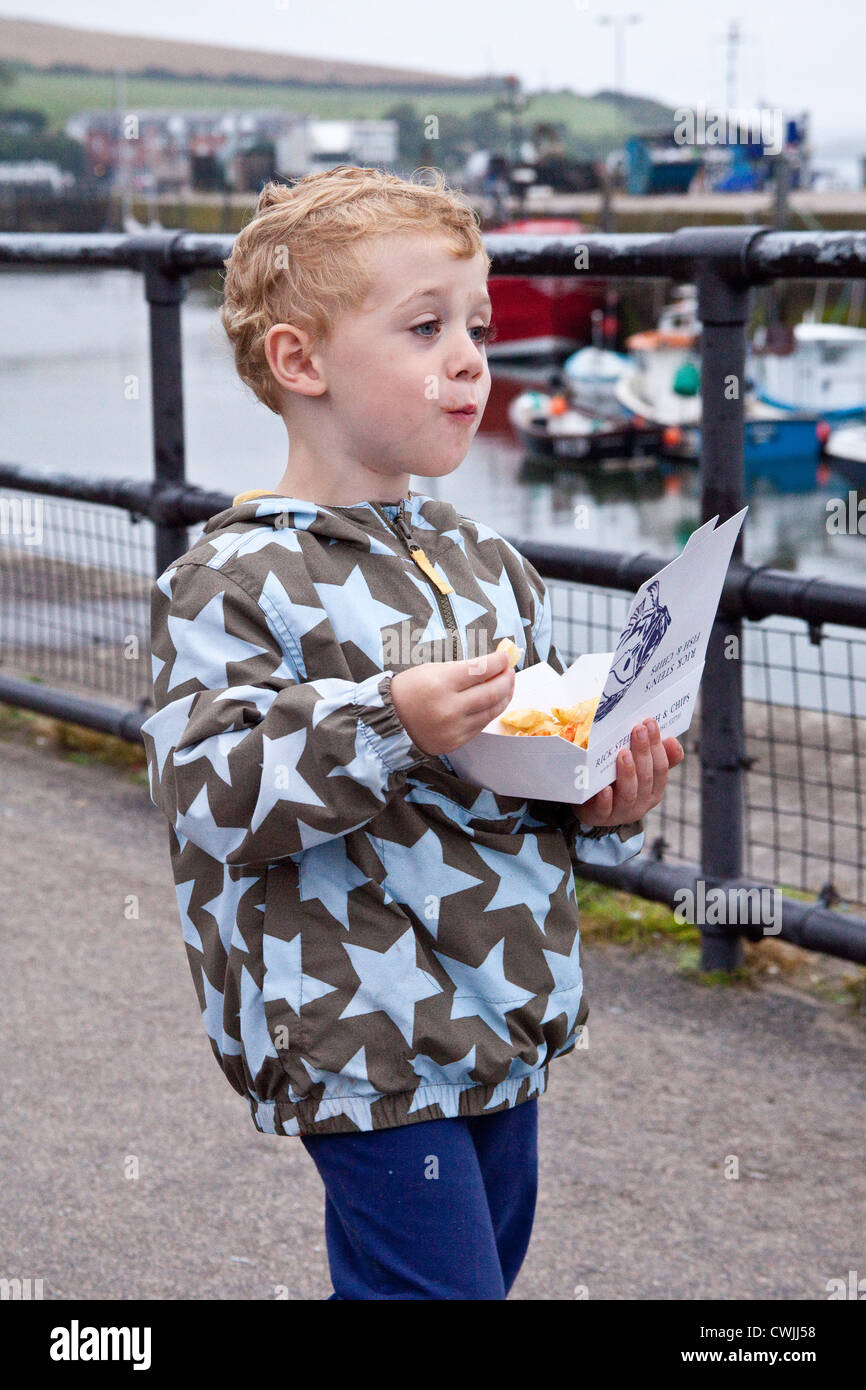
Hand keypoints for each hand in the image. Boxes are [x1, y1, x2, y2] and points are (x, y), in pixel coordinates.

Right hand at [390, 647, 514, 756]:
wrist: (389, 721)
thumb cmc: (410, 689)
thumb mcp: (432, 670)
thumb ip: (464, 669)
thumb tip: (493, 665)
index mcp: (441, 683)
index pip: (480, 670)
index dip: (498, 662)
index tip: (505, 656)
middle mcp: (449, 708)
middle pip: (491, 692)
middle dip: (506, 678)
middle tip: (510, 670)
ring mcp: (454, 728)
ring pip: (491, 711)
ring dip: (504, 696)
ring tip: (507, 685)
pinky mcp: (455, 742)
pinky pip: (481, 725)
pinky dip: (491, 711)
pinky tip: (493, 702)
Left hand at [573, 717, 683, 827]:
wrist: (589, 808)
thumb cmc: (616, 782)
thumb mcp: (637, 770)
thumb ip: (655, 757)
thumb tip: (672, 740)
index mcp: (654, 790)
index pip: (661, 767)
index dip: (657, 745)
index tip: (650, 722)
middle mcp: (641, 803)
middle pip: (646, 777)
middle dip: (644, 752)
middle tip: (638, 729)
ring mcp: (621, 811)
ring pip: (629, 794)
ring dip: (628, 773)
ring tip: (623, 753)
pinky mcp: (600, 816)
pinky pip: (604, 809)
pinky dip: (606, 799)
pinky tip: (604, 787)